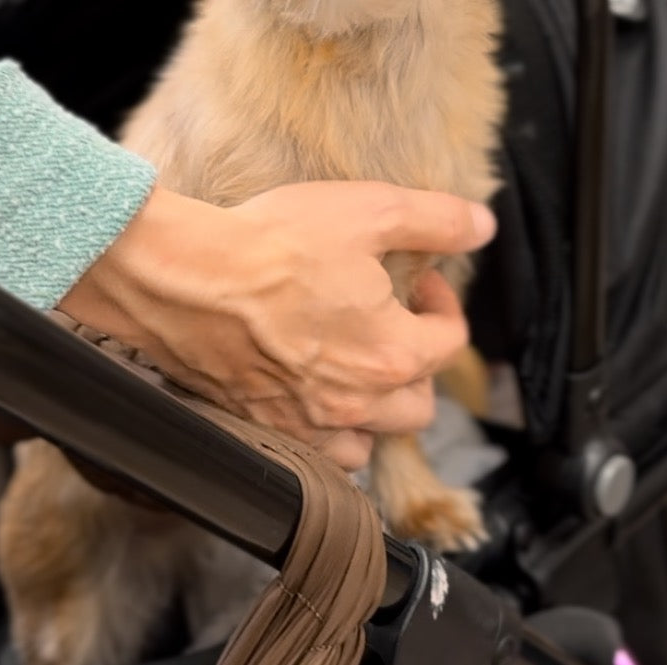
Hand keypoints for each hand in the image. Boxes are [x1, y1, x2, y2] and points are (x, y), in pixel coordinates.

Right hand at [60, 181, 496, 470]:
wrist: (184, 278)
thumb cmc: (274, 244)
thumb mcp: (370, 211)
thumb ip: (436, 220)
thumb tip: (483, 226)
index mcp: (392, 354)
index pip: (449, 342)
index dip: (442, 301)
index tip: (418, 275)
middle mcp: (356, 405)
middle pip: (419, 404)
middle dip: (418, 360)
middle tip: (393, 317)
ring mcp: (307, 427)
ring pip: (369, 438)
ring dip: (376, 408)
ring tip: (356, 360)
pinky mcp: (263, 430)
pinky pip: (315, 456)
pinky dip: (325, 432)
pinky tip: (311, 391)